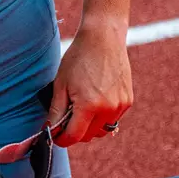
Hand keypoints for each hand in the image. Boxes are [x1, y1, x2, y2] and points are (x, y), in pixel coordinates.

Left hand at [47, 21, 132, 145]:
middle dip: (76, 132)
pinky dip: (103, 116)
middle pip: (89, 136)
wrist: (103, 38)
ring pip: (102, 130)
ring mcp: (120, 106)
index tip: (55, 136)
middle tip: (66, 118)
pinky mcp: (128, 101)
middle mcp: (108, 109)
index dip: (62, 139)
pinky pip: (113, 118)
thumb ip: (56, 111)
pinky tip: (95, 99)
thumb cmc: (79, 58)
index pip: (74, 136)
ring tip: (81, 107)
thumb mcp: (61, 84)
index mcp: (89, 105)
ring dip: (91, 126)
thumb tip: (50, 130)